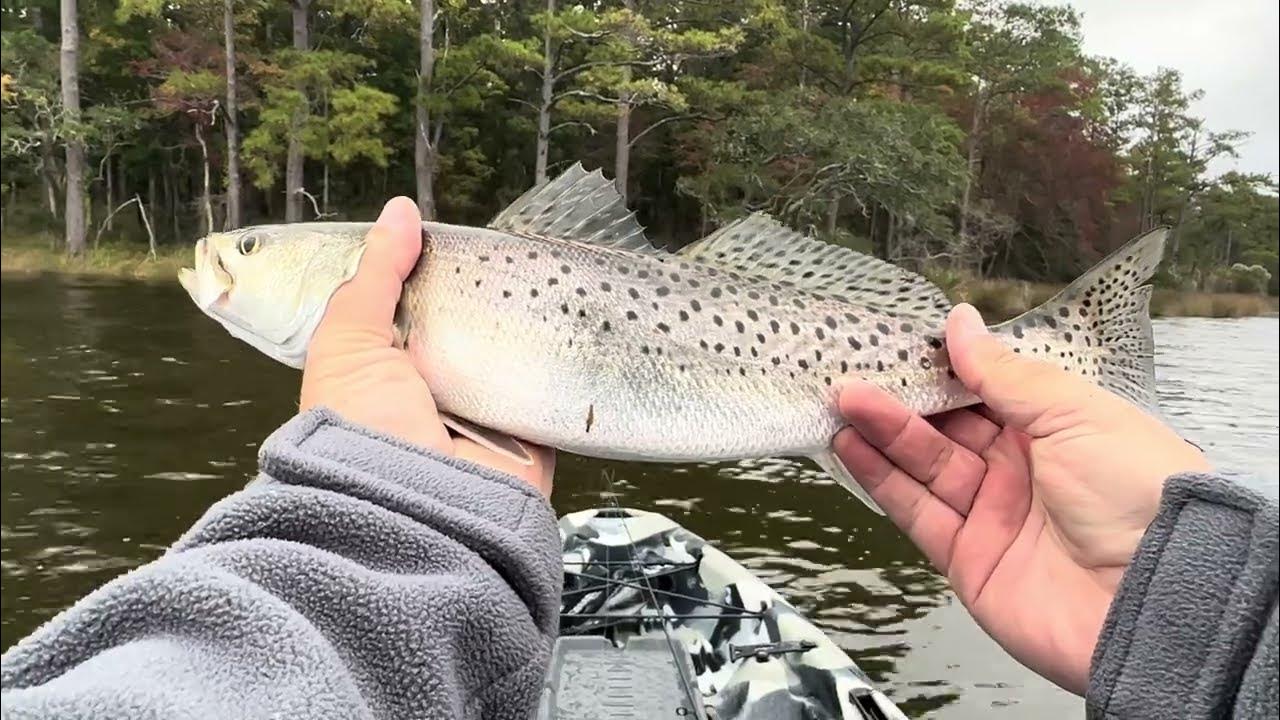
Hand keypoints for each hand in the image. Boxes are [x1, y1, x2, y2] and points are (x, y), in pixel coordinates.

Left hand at [299, 197, 553, 496]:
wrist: (411, 511)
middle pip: (475, 325)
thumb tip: (401, 211)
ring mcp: (487, 413)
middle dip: (493, 294)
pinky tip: (582, 315)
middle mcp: (439, 390)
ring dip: (533, 322)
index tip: (463, 238)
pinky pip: (555, 385)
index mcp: (391, 368)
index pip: (421, 308)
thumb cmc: (363, 427)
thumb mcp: (349, 341)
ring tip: (557, 272)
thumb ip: (376, 276)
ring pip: (518, 351)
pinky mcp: (532, 433)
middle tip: (519, 250)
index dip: (439, 274)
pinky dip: (566, 359)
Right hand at [833, 303, 1209, 693]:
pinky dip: (881, 480)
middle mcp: (1020, 470)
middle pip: (948, 428)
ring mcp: (991, 516)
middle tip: (852, 371)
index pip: (984, 392)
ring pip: (925, 466)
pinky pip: (917, 512)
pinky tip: (850, 446)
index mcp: (1055, 429)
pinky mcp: (967, 560)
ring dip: (882, 433)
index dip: (941, 369)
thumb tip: (960, 322)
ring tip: (842, 400)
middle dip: (902, 399)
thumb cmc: (1132, 490)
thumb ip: (1004, 373)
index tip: (896, 345)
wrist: (1155, 598)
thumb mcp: (1074, 413)